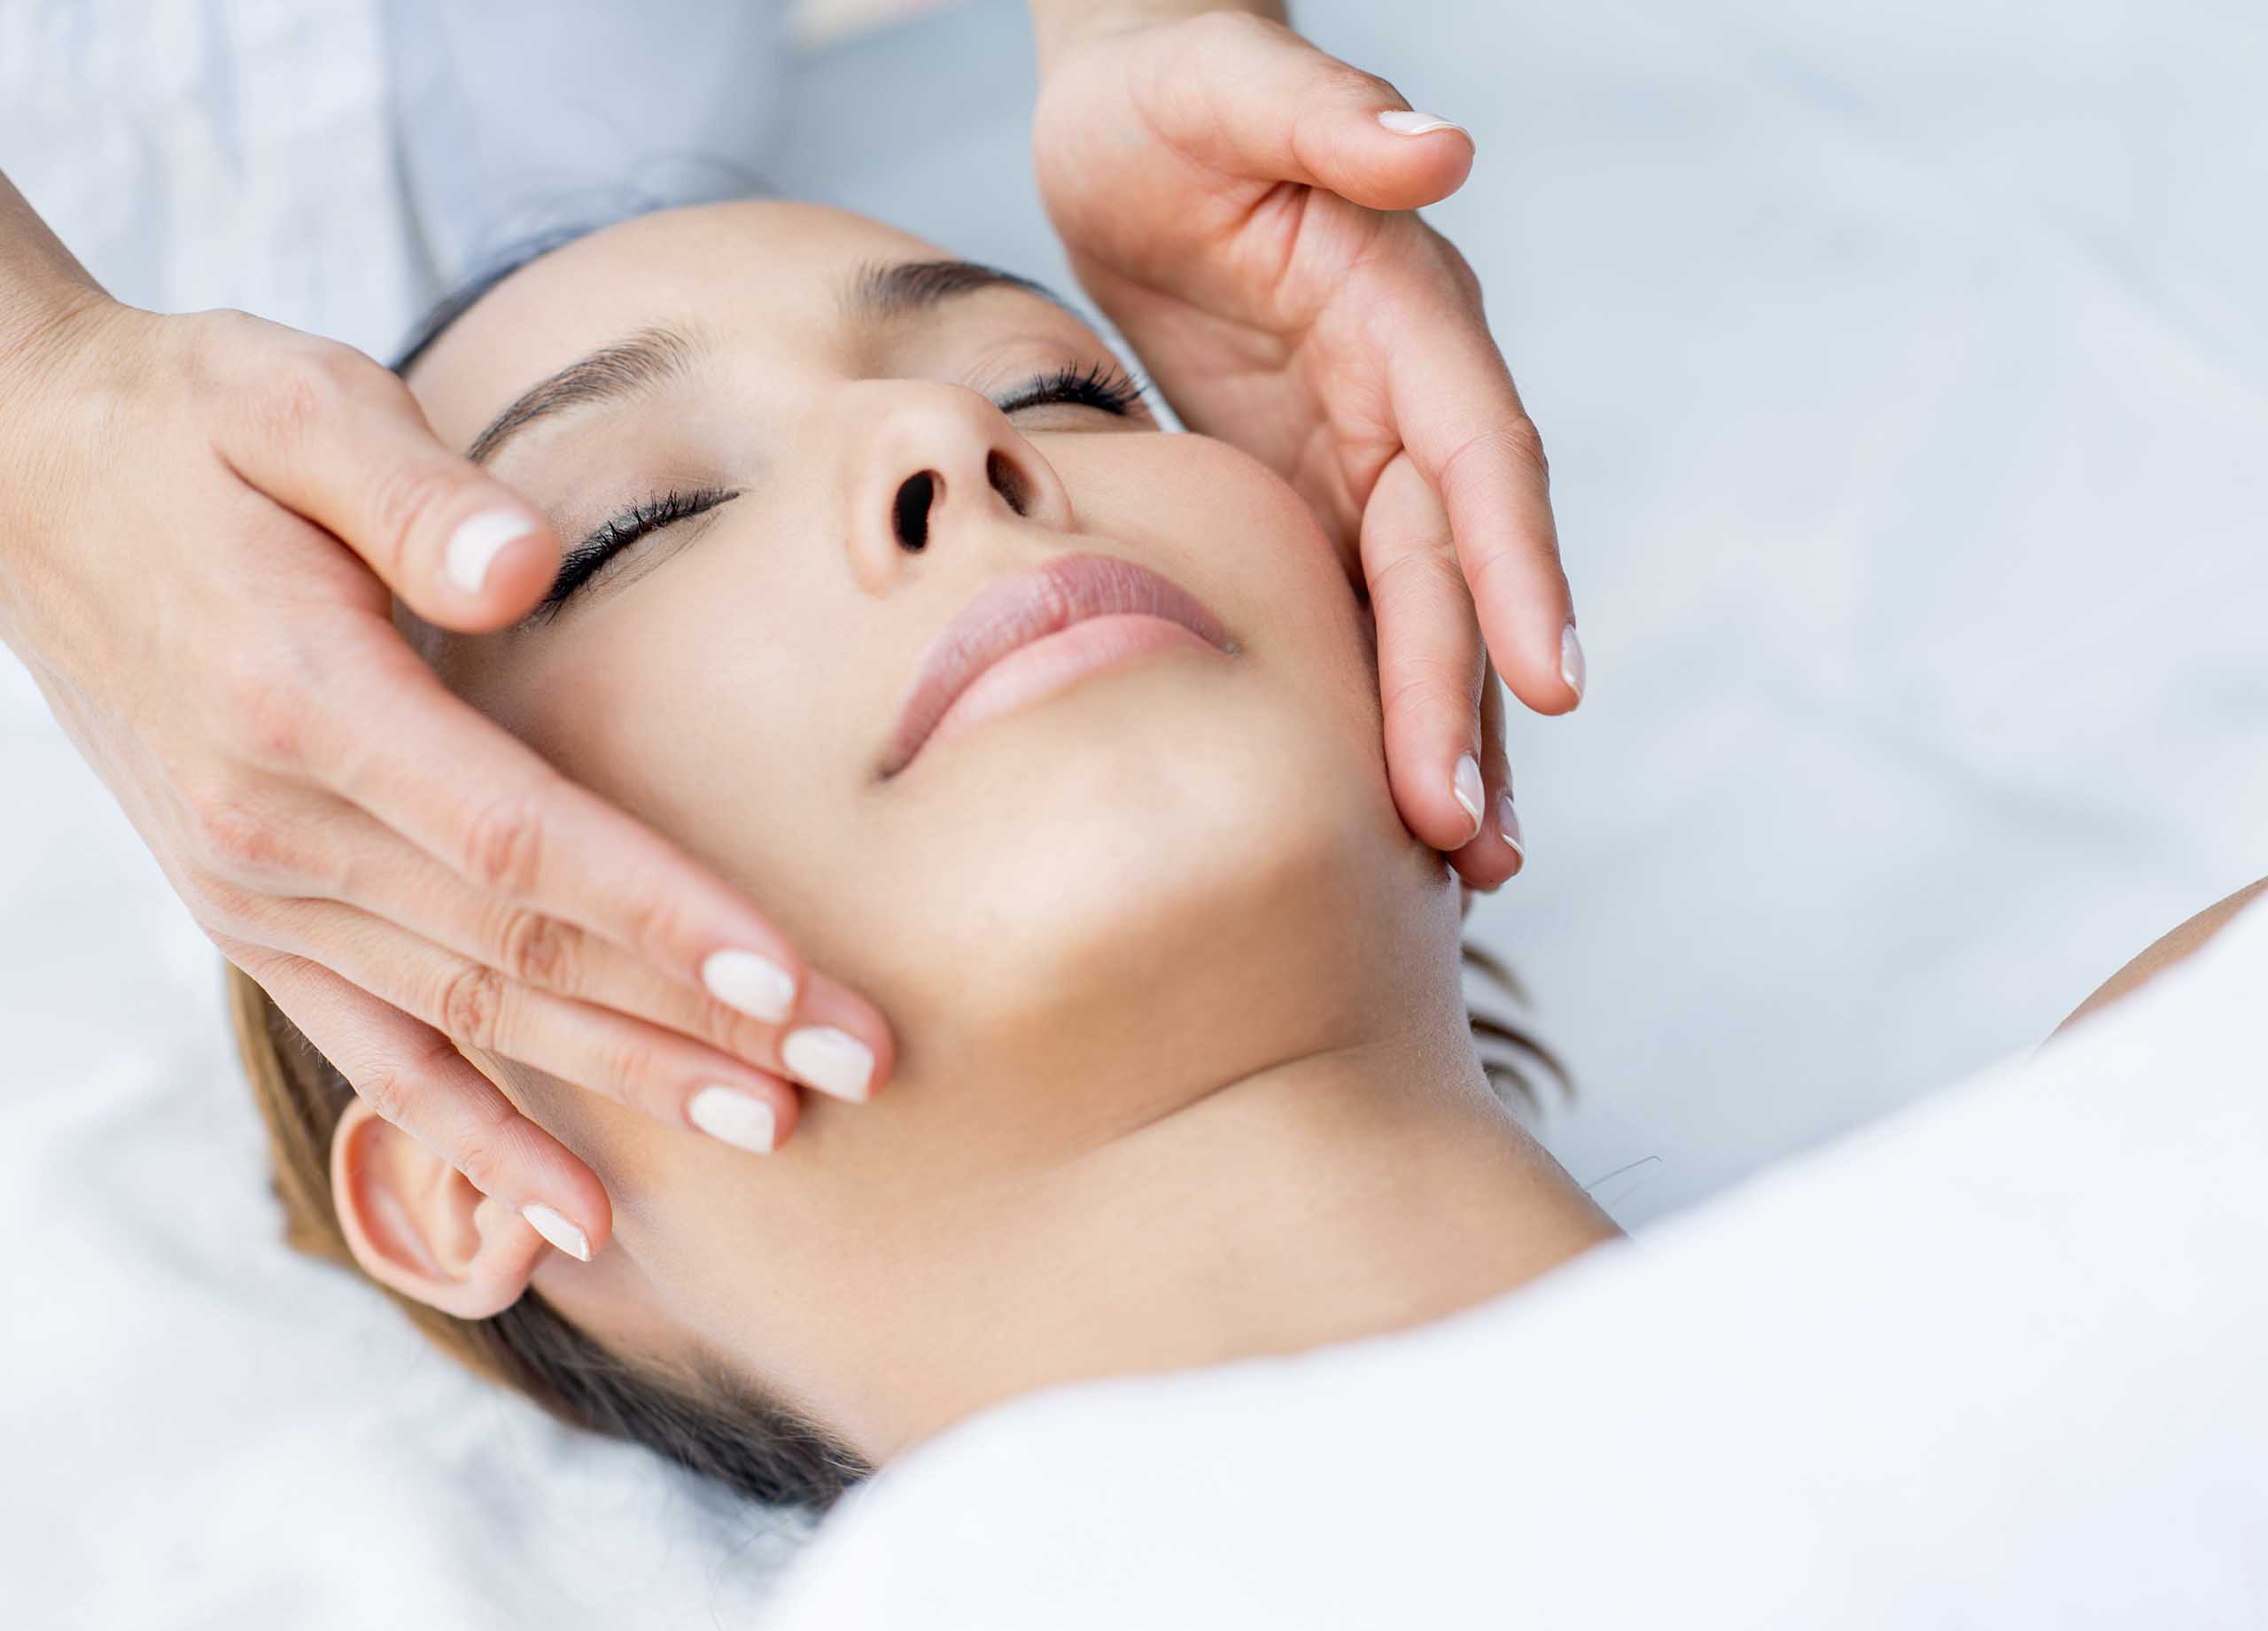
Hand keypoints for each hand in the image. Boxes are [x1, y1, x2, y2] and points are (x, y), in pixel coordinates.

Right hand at [1, 222, 893, 1259]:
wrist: (23, 486)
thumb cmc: (189, 430)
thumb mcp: (290, 404)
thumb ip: (411, 488)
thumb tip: (522, 565)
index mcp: (300, 701)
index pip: (516, 837)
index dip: (657, 916)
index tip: (787, 983)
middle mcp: (271, 827)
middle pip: (520, 952)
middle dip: (697, 1021)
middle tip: (852, 1073)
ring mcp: (255, 892)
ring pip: (472, 1018)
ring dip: (626, 1082)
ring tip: (771, 1127)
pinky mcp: (254, 919)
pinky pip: (378, 1052)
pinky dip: (478, 1140)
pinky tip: (577, 1217)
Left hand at [1032, 10, 1570, 890]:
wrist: (1135, 118)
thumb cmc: (1174, 87)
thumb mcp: (1228, 82)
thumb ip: (1325, 109)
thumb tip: (1441, 146)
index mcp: (1407, 317)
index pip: (1481, 457)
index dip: (1519, 568)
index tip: (1551, 679)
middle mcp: (1409, 403)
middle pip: (1455, 572)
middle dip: (1465, 701)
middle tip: (1468, 843)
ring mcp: (1362, 461)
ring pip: (1425, 619)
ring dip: (1451, 735)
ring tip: (1469, 873)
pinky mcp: (1306, 500)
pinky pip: (1354, 623)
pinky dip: (1377, 715)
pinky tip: (1386, 812)